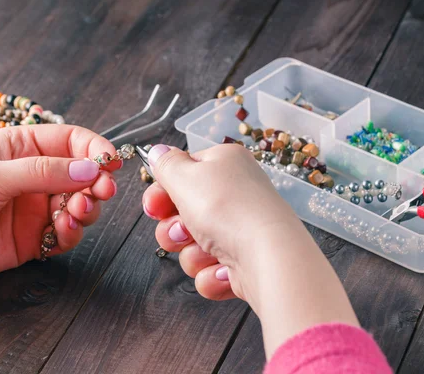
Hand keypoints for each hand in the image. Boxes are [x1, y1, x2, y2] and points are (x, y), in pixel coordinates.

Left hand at [0, 125, 120, 285]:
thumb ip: (45, 172)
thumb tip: (90, 170)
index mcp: (23, 148)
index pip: (71, 141)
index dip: (94, 149)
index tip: (110, 162)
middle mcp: (34, 177)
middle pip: (82, 175)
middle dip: (96, 183)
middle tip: (102, 191)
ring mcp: (35, 209)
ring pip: (79, 205)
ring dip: (86, 209)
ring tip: (76, 212)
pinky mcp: (34, 239)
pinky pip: (66, 235)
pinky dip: (72, 234)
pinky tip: (63, 231)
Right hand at [142, 144, 359, 357]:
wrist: (268, 256)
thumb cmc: (227, 209)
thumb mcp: (185, 176)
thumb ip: (165, 164)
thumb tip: (157, 150)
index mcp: (223, 166)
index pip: (182, 176)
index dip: (162, 194)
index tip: (154, 208)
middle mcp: (234, 195)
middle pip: (183, 215)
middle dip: (174, 230)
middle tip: (183, 231)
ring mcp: (240, 230)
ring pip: (193, 247)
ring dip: (194, 254)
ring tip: (210, 252)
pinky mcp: (244, 263)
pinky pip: (210, 271)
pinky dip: (213, 274)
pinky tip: (227, 271)